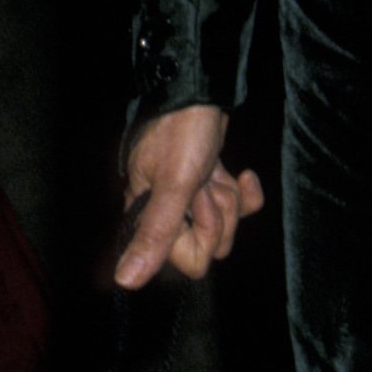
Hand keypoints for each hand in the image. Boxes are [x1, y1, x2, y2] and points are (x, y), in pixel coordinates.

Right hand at [116, 104, 263, 288]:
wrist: (199, 91)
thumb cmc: (183, 132)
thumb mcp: (173, 185)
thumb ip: (154, 234)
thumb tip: (125, 280)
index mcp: (150, 217)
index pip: (189, 260)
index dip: (202, 232)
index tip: (195, 200)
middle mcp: (167, 213)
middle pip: (212, 243)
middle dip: (219, 212)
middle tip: (206, 181)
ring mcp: (190, 198)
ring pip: (225, 223)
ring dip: (229, 195)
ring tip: (215, 169)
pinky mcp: (209, 183)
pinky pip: (238, 204)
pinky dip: (245, 190)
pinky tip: (245, 174)